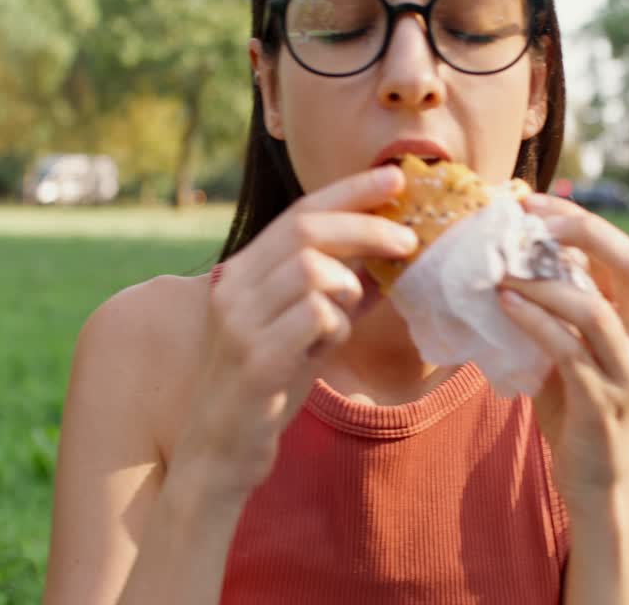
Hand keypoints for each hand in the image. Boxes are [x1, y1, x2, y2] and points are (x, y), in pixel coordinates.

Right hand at [171, 167, 417, 498]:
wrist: (219, 453)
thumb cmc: (265, 388)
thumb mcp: (305, 332)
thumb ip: (338, 294)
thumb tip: (388, 261)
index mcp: (243, 273)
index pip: (299, 211)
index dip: (350, 190)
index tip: (396, 176)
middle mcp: (233, 288)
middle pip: (306, 230)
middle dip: (365, 226)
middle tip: (408, 239)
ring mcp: (240, 323)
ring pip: (311, 270)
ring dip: (348, 287)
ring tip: (346, 316)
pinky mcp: (255, 360)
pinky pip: (315, 317)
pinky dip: (337, 326)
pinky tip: (325, 348)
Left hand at [498, 194, 628, 503]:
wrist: (597, 488)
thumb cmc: (576, 416)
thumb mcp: (569, 357)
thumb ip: (555, 319)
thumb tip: (507, 271)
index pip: (626, 255)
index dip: (584, 221)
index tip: (532, 201)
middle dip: (585, 231)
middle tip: (531, 218)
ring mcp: (624, 372)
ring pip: (594, 309)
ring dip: (545, 281)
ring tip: (501, 267)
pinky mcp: (599, 401)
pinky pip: (567, 351)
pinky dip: (534, 321)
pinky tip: (505, 303)